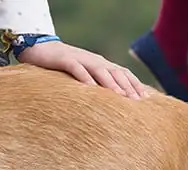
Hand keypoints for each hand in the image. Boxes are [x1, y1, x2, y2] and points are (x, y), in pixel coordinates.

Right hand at [16, 41, 148, 99]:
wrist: (41, 49)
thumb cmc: (66, 66)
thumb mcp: (87, 75)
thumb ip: (100, 84)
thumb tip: (116, 102)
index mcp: (103, 64)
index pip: (124, 74)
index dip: (136, 85)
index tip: (146, 99)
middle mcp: (95, 61)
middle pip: (116, 72)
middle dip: (128, 86)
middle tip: (137, 102)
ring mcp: (81, 59)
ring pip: (100, 70)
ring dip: (111, 83)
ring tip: (120, 96)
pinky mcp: (65, 59)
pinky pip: (77, 68)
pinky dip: (84, 77)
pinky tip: (91, 88)